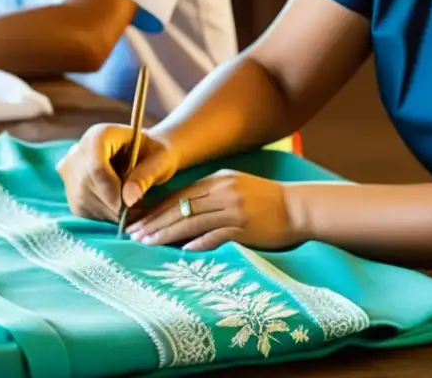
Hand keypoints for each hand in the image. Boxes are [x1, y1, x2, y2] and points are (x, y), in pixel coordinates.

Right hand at [56, 123, 180, 222]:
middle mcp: (78, 149)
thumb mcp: (161, 160)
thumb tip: (128, 200)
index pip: (96, 167)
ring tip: (130, 208)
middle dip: (112, 204)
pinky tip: (117, 207)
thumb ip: (146, 176)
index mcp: (99, 135)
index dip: (111, 190)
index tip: (131, 205)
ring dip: (108, 212)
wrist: (146, 154)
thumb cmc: (156, 154)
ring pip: (82, 200)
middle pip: (86, 186)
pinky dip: (101, 214)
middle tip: (136, 211)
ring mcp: (69, 169)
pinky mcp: (69, 187)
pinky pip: (81, 208)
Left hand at [126, 170, 300, 251]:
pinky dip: (196, 244)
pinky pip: (215, 236)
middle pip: (180, 208)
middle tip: (133, 234)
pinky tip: (180, 251)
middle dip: (154, 222)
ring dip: (166, 234)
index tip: (138, 221)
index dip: (157, 209)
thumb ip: (210, 195)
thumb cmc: (265, 200)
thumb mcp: (236, 187)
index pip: (180, 195)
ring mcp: (234, 210)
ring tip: (147, 244)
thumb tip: (180, 211)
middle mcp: (223, 192)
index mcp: (219, 180)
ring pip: (191, 222)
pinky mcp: (244, 228)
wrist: (298, 207)